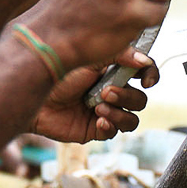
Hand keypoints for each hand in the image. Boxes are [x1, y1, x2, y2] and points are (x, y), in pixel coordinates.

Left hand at [31, 61, 145, 141]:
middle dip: (126, 96)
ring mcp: (104, 111)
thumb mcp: (90, 58)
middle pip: (140, 100)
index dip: (151, 76)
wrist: (35, 96)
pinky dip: (110, 125)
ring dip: (120, 113)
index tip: (147, 80)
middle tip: (105, 92)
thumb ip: (119, 55)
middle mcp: (111, 91)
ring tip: (98, 107)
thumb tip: (144, 61)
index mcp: (112, 71)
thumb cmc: (58, 73)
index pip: (143, 73)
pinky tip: (97, 118)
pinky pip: (115, 132)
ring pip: (132, 119)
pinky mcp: (95, 129)